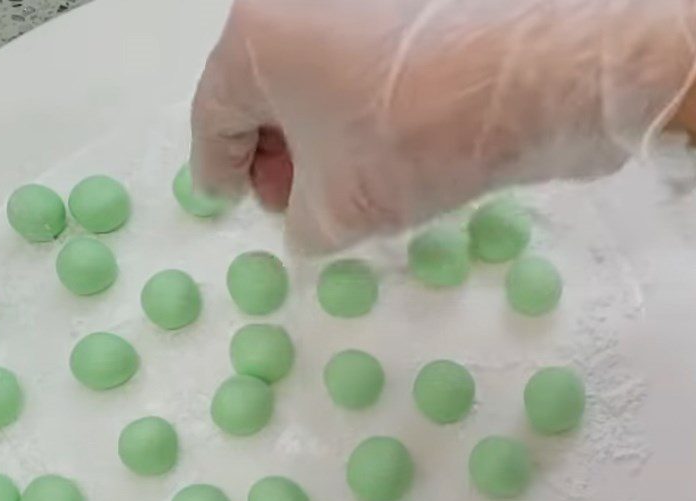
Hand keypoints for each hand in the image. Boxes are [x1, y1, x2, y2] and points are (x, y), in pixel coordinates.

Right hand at [191, 0, 695, 254]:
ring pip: (314, 74)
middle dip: (272, 155)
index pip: (216, 115)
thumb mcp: (337, 210)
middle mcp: (297, 1)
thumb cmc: (411, 139)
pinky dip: (356, 108)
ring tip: (339, 185)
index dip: (218, 168)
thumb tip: (306, 223)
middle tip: (290, 204)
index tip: (224, 199)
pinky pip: (359, 63)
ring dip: (316, 133)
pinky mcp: (406, 7)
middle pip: (263, 89)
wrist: (535, 72)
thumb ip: (300, 226)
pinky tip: (377, 148)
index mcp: (257, 39)